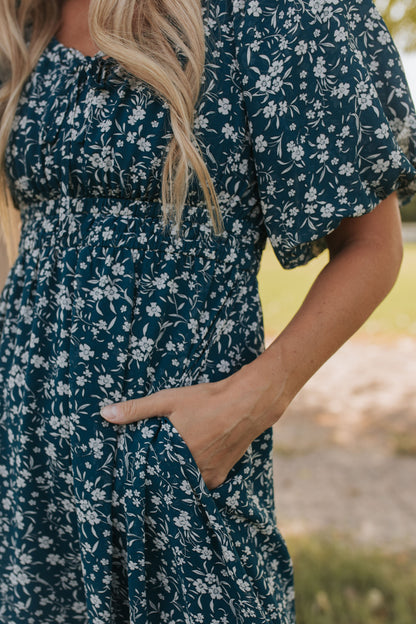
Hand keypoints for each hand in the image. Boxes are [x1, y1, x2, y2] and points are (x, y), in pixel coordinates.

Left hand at [100, 364, 280, 489]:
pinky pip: (200, 484)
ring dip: (174, 476)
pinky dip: (192, 476)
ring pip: (183, 483)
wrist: (248, 404)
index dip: (138, 472)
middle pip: (165, 480)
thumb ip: (136, 409)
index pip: (146, 474)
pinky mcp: (220, 477)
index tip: (128, 472)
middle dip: (156, 475)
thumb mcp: (168, 400)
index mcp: (173, 456)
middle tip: (146, 469)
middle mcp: (190, 472)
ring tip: (166, 466)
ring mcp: (207, 477)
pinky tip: (189, 463)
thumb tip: (105, 414)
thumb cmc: (206, 400)